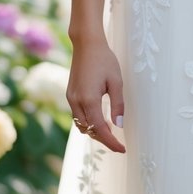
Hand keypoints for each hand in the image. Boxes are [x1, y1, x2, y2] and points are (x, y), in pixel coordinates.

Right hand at [66, 36, 125, 154]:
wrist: (86, 44)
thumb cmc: (104, 60)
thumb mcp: (116, 81)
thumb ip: (118, 104)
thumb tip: (119, 125)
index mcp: (89, 99)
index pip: (100, 129)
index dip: (111, 142)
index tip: (122, 149)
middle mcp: (76, 101)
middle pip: (89, 130)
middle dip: (103, 139)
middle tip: (118, 144)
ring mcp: (71, 98)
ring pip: (81, 125)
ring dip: (94, 132)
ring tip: (110, 134)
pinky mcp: (70, 94)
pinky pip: (77, 116)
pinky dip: (88, 122)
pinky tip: (98, 120)